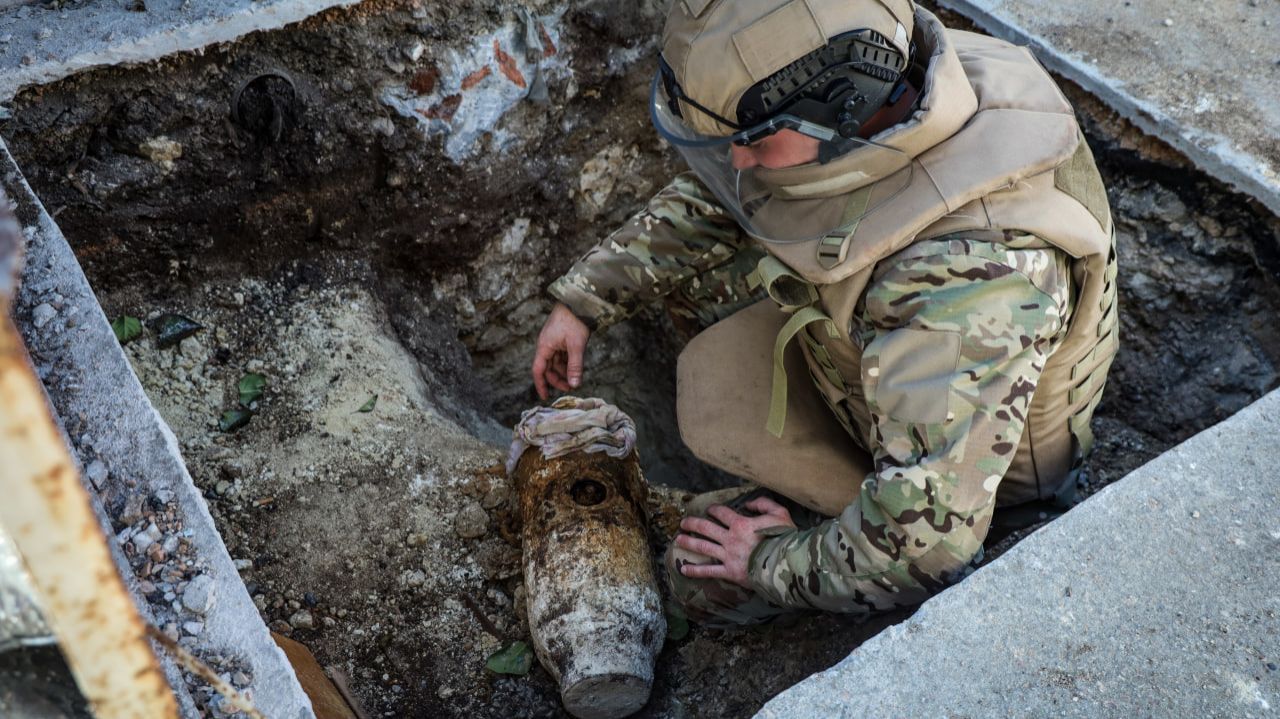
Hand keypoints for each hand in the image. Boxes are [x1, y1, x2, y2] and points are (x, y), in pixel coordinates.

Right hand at [531, 303, 589, 400]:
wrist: (578, 301)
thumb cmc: (574, 320)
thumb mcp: (576, 346)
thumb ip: (575, 366)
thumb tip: (574, 385)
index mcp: (544, 347)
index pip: (538, 370)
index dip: (541, 385)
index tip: (545, 397)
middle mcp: (546, 345)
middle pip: (548, 368)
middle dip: (557, 379)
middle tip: (570, 387)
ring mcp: (554, 341)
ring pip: (556, 362)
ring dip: (563, 372)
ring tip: (575, 379)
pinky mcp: (561, 338)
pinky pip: (561, 355)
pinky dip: (567, 363)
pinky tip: (576, 367)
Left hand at [675, 497, 795, 588]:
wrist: (785, 564)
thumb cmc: (785, 539)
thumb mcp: (780, 514)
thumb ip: (763, 504)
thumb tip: (748, 504)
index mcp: (741, 524)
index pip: (722, 513)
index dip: (714, 510)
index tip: (710, 509)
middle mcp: (730, 538)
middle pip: (706, 528)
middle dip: (693, 523)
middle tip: (683, 522)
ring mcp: (728, 555)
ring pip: (703, 546)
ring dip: (689, 542)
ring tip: (678, 539)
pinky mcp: (730, 572)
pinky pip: (709, 571)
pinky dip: (695, 571)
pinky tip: (683, 569)